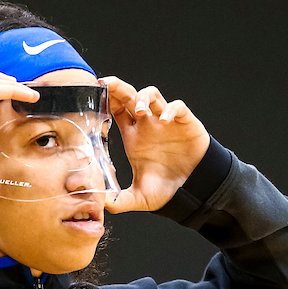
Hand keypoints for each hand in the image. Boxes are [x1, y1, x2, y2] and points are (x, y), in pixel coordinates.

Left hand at [100, 76, 209, 213]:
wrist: (193, 190)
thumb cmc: (166, 189)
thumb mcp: (139, 197)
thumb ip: (120, 200)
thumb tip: (102, 204)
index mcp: (134, 137)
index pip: (116, 110)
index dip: (107, 100)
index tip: (94, 95)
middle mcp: (147, 125)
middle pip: (130, 96)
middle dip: (118, 87)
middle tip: (106, 84)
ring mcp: (165, 122)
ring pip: (152, 95)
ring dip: (143, 97)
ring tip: (139, 111)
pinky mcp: (185, 123)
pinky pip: (177, 107)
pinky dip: (170, 109)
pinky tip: (163, 121)